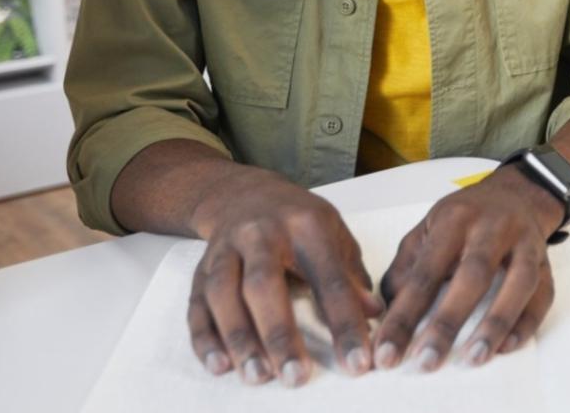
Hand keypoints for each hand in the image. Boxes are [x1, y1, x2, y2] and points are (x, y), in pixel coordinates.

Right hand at [185, 169, 382, 387]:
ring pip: (223, 294)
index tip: (357, 361)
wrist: (245, 193)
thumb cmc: (300, 221)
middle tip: (297, 377)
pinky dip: (205, 337)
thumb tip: (373, 315)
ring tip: (258, 376)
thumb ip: (351, 275)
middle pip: (264, 284)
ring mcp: (226, 249)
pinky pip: (196, 304)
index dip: (345, 321)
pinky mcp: (200, 269)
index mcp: (306, 224)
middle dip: (280, 333)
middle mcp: (260, 233)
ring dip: (239, 338)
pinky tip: (220, 365)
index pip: (328, 277)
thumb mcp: (335, 235)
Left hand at [372, 166, 562, 371]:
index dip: (405, 314)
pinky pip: (543, 294)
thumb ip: (406, 268)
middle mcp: (493, 227)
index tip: (386, 352)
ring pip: (518, 283)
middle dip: (449, 321)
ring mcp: (525, 243)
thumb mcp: (426, 229)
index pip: (426, 271)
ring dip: (496, 322)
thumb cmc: (464, 219)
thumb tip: (388, 314)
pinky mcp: (546, 263)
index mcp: (455, 219)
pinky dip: (527, 322)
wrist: (516, 194)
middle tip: (426, 362)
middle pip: (473, 275)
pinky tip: (507, 347)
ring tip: (473, 359)